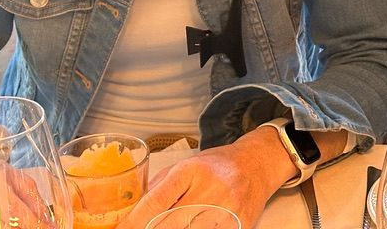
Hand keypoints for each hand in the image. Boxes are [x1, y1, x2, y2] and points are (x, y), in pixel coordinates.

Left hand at [117, 129, 296, 228]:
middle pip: (168, 224)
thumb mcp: (186, 166)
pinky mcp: (239, 225)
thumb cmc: (217, 166)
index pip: (156, 201)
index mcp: (192, 171)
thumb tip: (130, 212)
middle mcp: (210, 189)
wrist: (256, 165)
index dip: (134, 221)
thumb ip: (158, 187)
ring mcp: (227, 209)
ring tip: (175, 225)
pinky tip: (190, 227)